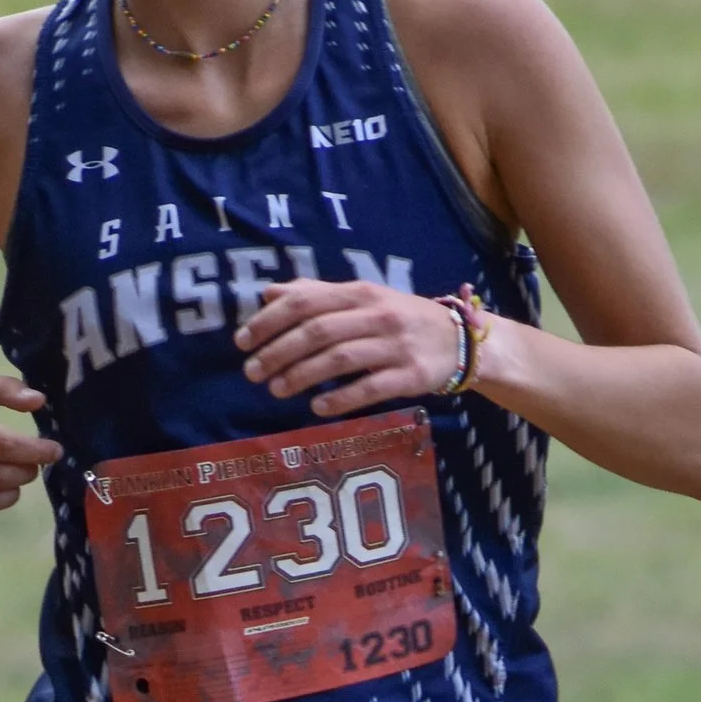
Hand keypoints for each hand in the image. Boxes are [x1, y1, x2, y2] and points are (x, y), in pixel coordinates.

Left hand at [235, 278, 471, 418]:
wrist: (458, 340)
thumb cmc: (399, 319)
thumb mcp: (361, 298)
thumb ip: (316, 295)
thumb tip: (269, 294)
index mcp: (360, 293)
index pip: (305, 302)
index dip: (269, 321)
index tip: (242, 341)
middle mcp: (377, 315)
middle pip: (318, 332)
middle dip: (278, 352)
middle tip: (251, 372)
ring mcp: (396, 346)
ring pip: (340, 359)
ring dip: (302, 375)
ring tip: (276, 390)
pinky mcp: (411, 376)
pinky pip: (370, 388)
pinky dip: (340, 399)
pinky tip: (316, 408)